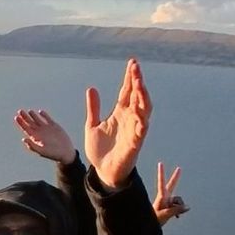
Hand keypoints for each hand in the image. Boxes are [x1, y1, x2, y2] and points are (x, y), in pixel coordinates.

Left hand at [14, 108, 75, 162]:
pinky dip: (44, 115)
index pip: (25, 128)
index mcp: (35, 138)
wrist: (65, 152)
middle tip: (20, 111)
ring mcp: (46, 128)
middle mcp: (39, 132)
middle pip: (30, 123)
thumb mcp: (41, 151)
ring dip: (33, 115)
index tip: (16, 117)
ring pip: (37, 119)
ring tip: (29, 111)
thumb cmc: (52, 153)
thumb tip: (23, 139)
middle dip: (24, 117)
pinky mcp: (53, 126)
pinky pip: (47, 119)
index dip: (20, 123)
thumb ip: (32, 146)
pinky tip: (40, 112)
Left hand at [83, 57, 151, 187]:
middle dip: (137, 82)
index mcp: (120, 113)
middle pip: (137, 96)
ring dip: (142, 96)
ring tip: (139, 83)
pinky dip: (142, 120)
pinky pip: (141, 130)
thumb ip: (93, 108)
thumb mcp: (92, 125)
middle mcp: (129, 119)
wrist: (102, 172)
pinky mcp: (134, 144)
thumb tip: (91, 88)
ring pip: (143, 110)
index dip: (130, 77)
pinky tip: (141, 110)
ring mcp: (134, 130)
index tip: (132, 62)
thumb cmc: (100, 150)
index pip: (127, 92)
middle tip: (136, 67)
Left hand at [153, 162, 187, 223]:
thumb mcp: (166, 215)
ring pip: (179, 200)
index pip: (161, 182)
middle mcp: (165, 197)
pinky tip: (176, 217)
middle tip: (179, 168)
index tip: (160, 163)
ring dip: (179, 207)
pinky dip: (180, 211)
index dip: (161, 173)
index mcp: (161, 196)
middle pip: (172, 185)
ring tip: (173, 215)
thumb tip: (188, 207)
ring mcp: (168, 201)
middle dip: (176, 178)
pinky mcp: (170, 206)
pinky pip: (179, 206)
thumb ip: (177, 210)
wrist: (150, 226)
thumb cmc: (155, 219)